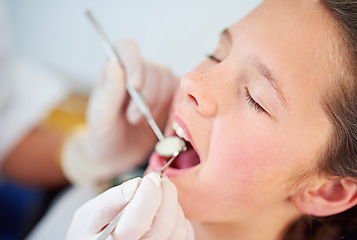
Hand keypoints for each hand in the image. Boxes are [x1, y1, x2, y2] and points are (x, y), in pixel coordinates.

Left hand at [61, 39, 177, 183]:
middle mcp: (137, 72)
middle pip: (153, 69)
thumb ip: (108, 92)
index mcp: (115, 70)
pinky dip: (173, 109)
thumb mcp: (100, 115)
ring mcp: (156, 85)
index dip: (135, 63)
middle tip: (133, 118)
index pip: (128, 49)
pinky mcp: (169, 98)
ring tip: (142, 122)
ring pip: (169, 81)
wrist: (118, 154)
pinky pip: (180, 94)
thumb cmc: (104, 133)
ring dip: (158, 104)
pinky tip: (159, 122)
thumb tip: (114, 65)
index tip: (135, 85)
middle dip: (146, 96)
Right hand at [66, 172, 194, 239]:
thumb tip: (138, 184)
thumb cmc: (91, 230)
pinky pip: (186, 236)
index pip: (137, 221)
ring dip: (173, 205)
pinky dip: (180, 218)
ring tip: (160, 195)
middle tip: (160, 178)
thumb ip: (112, 200)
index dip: (148, 195)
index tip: (152, 177)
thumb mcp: (90, 214)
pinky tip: (165, 211)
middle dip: (166, 194)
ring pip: (178, 230)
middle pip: (164, 225)